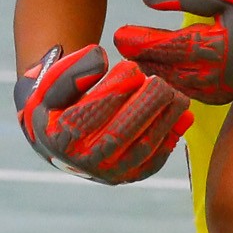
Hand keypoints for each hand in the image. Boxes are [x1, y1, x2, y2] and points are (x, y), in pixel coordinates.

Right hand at [13, 44, 191, 185]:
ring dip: (165, 120)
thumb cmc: (57, 101)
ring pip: (142, 148)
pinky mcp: (128, 175)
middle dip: (145, 106)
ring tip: (177, 95)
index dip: (113, 91)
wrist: (59, 134)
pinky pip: (153, 160)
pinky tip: (182, 117)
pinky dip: (170, 139)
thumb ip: (70, 69)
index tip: (132, 68)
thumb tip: (99, 56)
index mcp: (61, 139)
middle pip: (121, 134)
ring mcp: (108, 173)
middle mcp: (85, 162)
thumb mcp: (50, 82)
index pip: (92, 115)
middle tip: (161, 82)